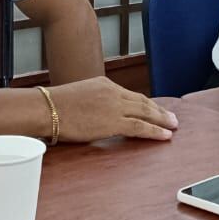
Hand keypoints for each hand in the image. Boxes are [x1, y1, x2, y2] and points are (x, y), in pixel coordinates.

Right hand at [46, 77, 178, 141]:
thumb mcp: (78, 96)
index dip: (145, 104)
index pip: (130, 95)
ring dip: (161, 120)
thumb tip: (95, 114)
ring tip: (173, 126)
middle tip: (172, 118)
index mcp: (104, 84)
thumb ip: (92, 102)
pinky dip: (155, 131)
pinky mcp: (113, 122)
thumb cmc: (53, 106)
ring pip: (145, 113)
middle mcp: (113, 92)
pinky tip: (164, 135)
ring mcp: (115, 106)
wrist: (46, 108)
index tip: (154, 110)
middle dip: (159, 111)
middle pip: (142, 102)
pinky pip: (140, 127)